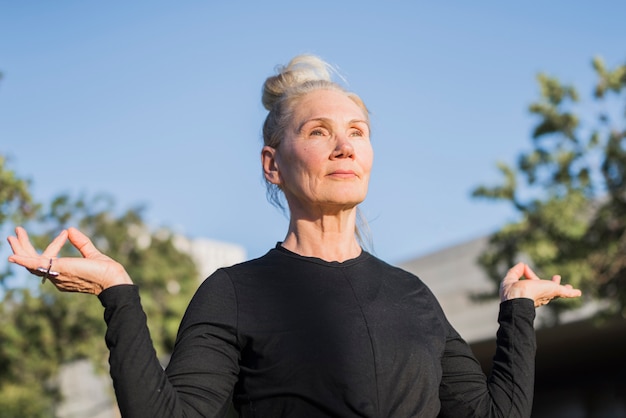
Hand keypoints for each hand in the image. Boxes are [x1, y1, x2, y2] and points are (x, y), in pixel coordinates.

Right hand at [7, 226, 132, 294]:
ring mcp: (55, 273)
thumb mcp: (91, 253)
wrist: (112, 279)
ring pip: (31, 263)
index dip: (54, 243)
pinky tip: (12, 256)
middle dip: (23, 248)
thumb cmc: (105, 271)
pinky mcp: (57, 269)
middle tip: (15, 234)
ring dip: (20, 249)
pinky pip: (35, 266)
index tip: (65, 233)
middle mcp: (56, 276)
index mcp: (62, 273)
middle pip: (33, 262)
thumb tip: (70, 229)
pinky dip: (23, 261)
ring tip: (12, 236)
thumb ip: (81, 242)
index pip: (50, 258)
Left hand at [500, 262, 581, 306]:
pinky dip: (572, 293)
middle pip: (547, 290)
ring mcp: (547, 293)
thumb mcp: (510, 278)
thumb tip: (522, 265)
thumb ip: (515, 271)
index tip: (525, 266)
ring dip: (563, 289)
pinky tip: (578, 293)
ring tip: (569, 286)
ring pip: (557, 292)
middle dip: (552, 284)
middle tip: (557, 278)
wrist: (518, 299)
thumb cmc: (512, 291)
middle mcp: (539, 295)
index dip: (529, 274)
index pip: (532, 282)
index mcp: (529, 293)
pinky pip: (566, 293)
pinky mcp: (554, 291)